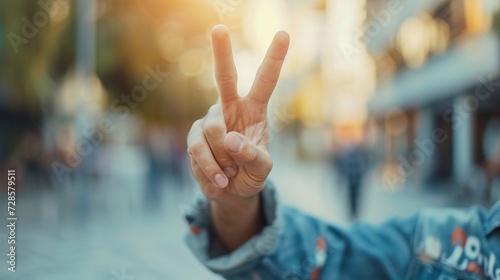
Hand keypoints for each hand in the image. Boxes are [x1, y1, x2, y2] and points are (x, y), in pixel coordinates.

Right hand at [187, 25, 289, 202]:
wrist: (231, 191)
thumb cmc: (251, 173)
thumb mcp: (262, 167)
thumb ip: (252, 155)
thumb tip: (230, 139)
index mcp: (254, 109)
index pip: (265, 80)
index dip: (274, 58)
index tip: (283, 34)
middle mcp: (230, 107)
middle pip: (224, 76)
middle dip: (221, 52)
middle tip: (218, 28)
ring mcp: (209, 120)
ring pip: (213, 130)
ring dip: (224, 159)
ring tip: (231, 173)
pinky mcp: (194, 136)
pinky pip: (199, 148)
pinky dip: (211, 168)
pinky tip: (219, 179)